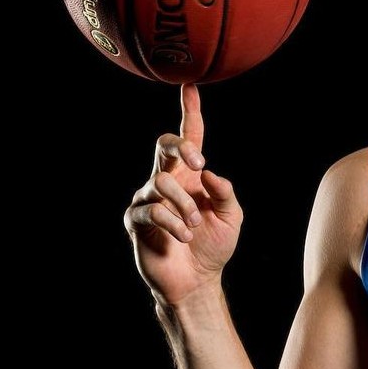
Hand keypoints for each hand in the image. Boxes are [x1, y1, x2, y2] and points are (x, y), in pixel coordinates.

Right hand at [124, 82, 242, 305]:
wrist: (197, 281)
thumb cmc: (214, 247)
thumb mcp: (231, 217)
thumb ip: (225, 191)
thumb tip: (208, 171)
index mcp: (191, 177)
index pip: (190, 138)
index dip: (190, 112)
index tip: (190, 87)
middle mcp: (167, 182)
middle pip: (164, 146)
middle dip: (181, 148)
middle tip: (199, 164)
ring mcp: (148, 199)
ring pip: (159, 182)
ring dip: (182, 204)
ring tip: (194, 226)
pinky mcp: (135, 220)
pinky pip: (151, 209)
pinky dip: (172, 221)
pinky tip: (183, 235)